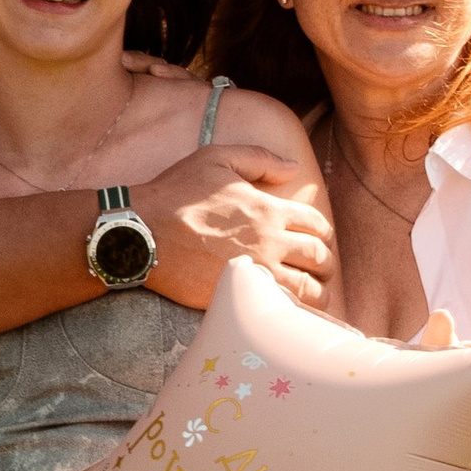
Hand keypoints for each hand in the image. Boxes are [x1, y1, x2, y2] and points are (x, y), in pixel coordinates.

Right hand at [147, 144, 332, 313]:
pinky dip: (294, 312)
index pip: (316, 224)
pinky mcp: (240, 296)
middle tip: (321, 269)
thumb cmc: (176, 193)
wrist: (144, 233)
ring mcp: (257, 272)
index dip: (323, 233)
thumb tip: (293, 168)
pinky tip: (290, 312)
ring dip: (317, 292)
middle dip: (326, 264)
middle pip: (318, 257)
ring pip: (307, 290)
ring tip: (314, 295)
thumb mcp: (217, 158)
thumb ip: (260, 159)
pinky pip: (280, 309)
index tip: (320, 240)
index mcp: (269, 209)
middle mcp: (270, 242)